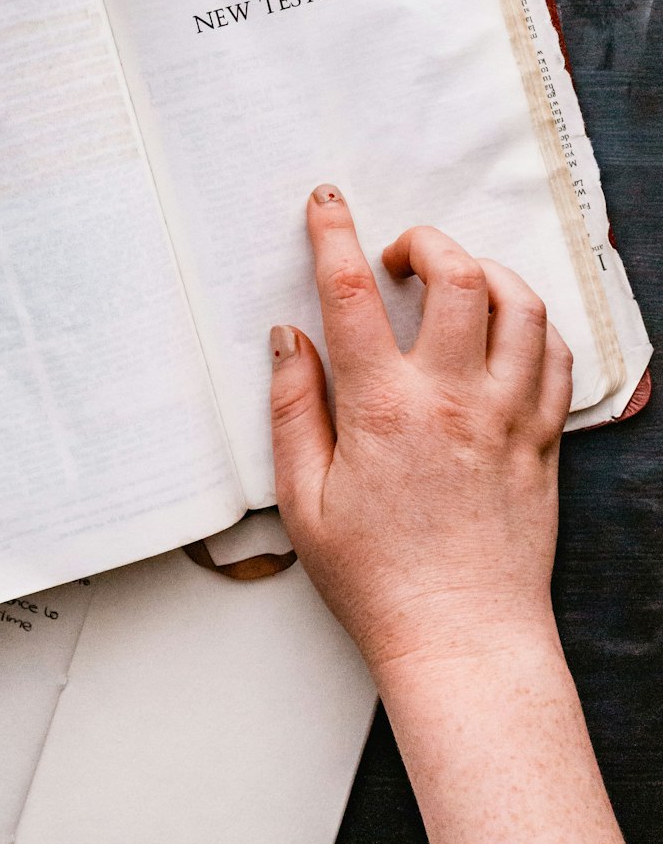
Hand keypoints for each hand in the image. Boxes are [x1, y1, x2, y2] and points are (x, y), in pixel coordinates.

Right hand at [269, 184, 572, 680]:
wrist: (463, 640)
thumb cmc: (377, 581)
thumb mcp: (303, 501)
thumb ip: (292, 410)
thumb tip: (287, 340)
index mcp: (384, 411)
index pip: (353, 294)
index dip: (334, 234)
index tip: (327, 204)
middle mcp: (453, 400)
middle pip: (456, 275)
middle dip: (424, 241)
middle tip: (399, 257)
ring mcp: (508, 416)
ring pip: (520, 303)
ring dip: (484, 272)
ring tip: (453, 286)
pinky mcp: (543, 439)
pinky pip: (556, 354)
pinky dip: (532, 323)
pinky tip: (503, 333)